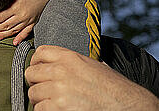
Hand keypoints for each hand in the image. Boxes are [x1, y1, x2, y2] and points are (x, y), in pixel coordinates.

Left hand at [0, 0, 56, 44]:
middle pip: (5, 25)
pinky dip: (20, 37)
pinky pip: (26, 31)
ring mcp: (28, 19)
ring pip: (13, 30)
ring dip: (3, 35)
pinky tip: (14, 42)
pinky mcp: (34, 21)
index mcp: (15, 7)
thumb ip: (5, 1)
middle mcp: (21, 15)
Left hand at [25, 45, 158, 110]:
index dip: (37, 63)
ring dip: (40, 100)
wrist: (127, 105)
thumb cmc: (112, 88)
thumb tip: (56, 64)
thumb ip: (72, 62)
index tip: (39, 71)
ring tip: (52, 103)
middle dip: (36, 83)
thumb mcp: (92, 65)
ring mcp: (59, 89)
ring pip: (33, 93)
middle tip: (44, 90)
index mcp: (70, 57)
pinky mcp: (58, 107)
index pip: (40, 53)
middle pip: (31, 73)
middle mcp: (61, 70)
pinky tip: (56, 110)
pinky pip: (40, 108)